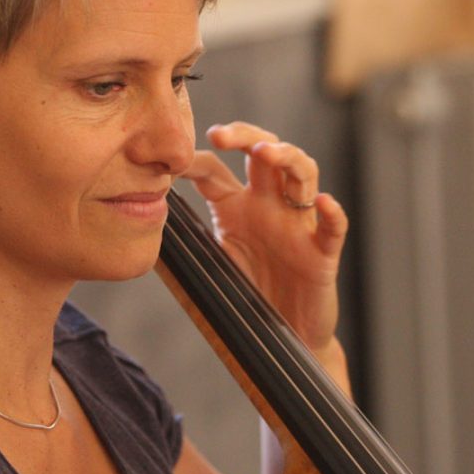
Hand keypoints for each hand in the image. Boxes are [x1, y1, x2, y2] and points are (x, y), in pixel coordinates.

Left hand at [180, 122, 348, 372]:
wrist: (280, 340)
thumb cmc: (247, 295)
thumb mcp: (209, 260)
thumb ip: (185, 239)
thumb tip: (141, 221)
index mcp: (234, 206)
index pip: (214, 169)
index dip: (192, 160)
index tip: (169, 163)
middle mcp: (267, 206)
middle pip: (263, 152)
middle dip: (244, 135)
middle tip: (221, 134)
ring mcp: (297, 225)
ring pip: (302, 175)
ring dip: (287, 157)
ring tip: (265, 151)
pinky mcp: (322, 254)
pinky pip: (332, 228)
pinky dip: (332, 213)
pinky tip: (324, 202)